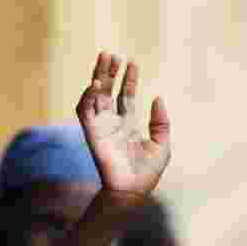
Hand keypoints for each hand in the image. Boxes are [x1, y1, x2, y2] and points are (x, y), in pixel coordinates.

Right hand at [76, 52, 170, 203]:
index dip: (128, 79)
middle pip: (107, 91)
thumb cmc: (147, 173)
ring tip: (105, 59)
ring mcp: (101, 127)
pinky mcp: (92, 134)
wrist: (133, 191)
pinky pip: (85, 112)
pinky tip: (96, 83)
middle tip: (113, 54)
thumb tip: (158, 97)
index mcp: (128, 125)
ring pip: (95, 96)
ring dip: (98, 77)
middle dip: (109, 72)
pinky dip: (88, 97)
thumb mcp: (162, 144)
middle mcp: (112, 123)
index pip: (125, 96)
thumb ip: (161, 121)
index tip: (132, 62)